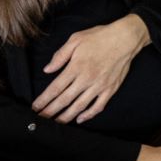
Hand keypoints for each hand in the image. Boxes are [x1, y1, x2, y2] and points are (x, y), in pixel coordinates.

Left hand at [32, 14, 149, 123]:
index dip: (44, 100)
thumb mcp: (76, 39)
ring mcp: (99, 86)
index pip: (56, 88)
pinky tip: (80, 119)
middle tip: (41, 119)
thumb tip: (47, 69)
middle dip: (50, 111)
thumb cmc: (100, 36)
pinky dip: (88, 115)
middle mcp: (87, 79)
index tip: (35, 107)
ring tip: (56, 123)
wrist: (125, 38)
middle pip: (65, 100)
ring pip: (80, 106)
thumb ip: (60, 55)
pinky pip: (98, 106)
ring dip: (66, 117)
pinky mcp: (110, 89)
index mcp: (76, 67)